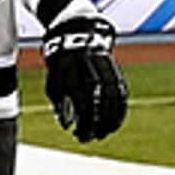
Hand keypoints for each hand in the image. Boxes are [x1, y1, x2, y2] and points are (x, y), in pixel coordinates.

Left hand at [41, 15, 126, 142]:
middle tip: (92, 137)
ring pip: (114, 101)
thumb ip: (59, 105)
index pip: (84, 108)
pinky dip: (120, 111)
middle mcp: (93, 76)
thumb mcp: (53, 83)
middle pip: (100, 107)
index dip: (85, 126)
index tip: (80, 135)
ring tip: (104, 133)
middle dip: (97, 126)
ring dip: (111, 121)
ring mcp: (106, 73)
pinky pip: (122, 94)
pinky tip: (115, 122)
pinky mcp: (115, 73)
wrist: (75, 37)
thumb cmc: (61, 66)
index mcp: (74, 79)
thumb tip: (67, 125)